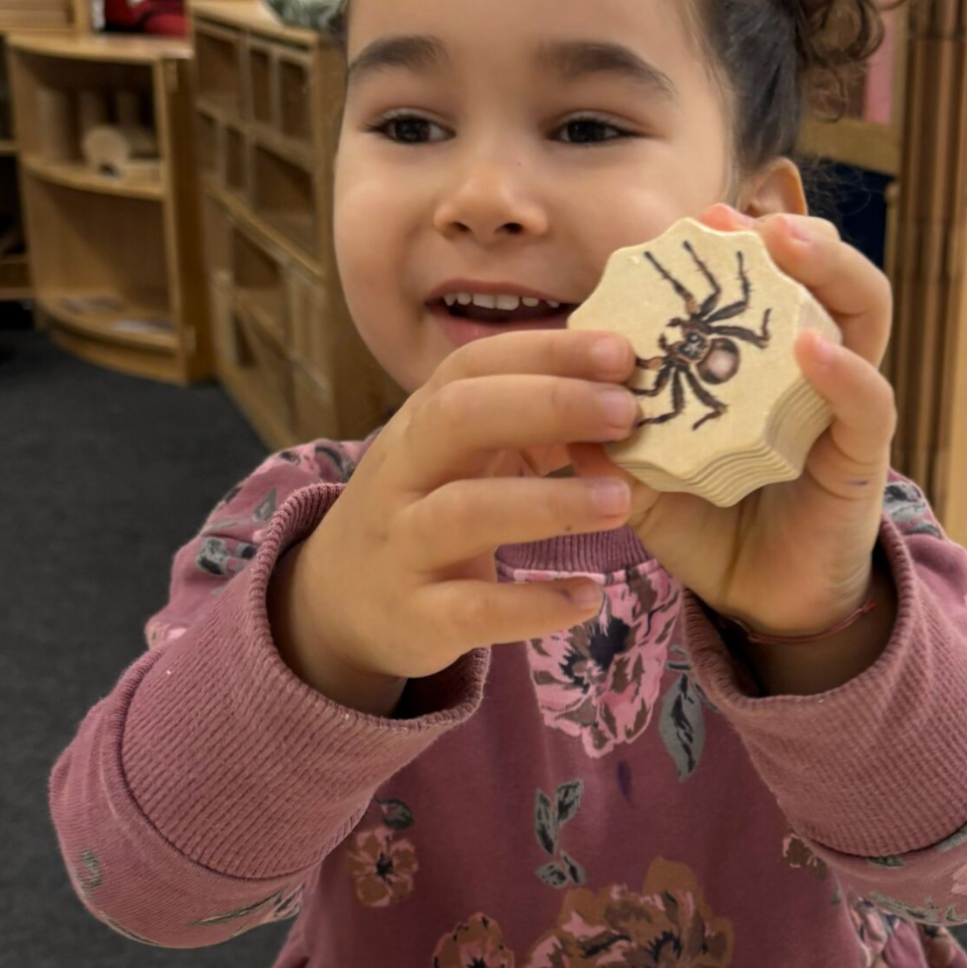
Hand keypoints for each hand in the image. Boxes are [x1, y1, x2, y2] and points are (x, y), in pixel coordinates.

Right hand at [268, 329, 639, 713]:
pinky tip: (587, 597)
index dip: (545, 352)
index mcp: (421, 422)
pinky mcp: (416, 615)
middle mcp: (403, 472)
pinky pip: (473, 609)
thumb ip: (530, 425)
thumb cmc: (424, 511)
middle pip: (459, 417)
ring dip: (549, 502)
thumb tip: (624, 387)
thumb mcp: (461, 458)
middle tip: (626, 413)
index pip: (474, 366)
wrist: (339, 604)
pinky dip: (533, 605)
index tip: (621, 353)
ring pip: (464, 511)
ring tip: (622, 502)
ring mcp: (404, 545)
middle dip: (548, 405)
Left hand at [570, 202, 896, 639]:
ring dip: (827, 270)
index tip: (688, 220)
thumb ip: (608, 446)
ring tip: (784, 243)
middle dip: (790, 234)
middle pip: (825, 277)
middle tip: (734, 216)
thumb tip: (548, 406)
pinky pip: (867, 404)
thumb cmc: (712, 530)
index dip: (734, 248)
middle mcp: (816, 373)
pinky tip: (808, 348)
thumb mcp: (647, 480)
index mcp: (764, 368)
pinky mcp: (861, 459)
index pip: (764, 285)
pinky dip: (843, 371)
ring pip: (864, 315)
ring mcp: (844, 410)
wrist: (762, 607)